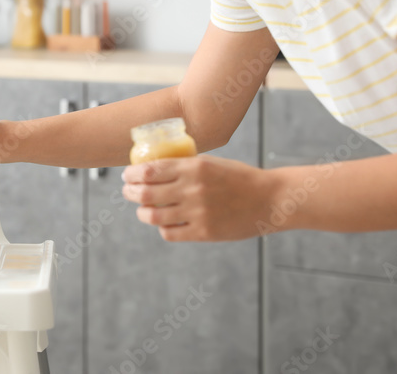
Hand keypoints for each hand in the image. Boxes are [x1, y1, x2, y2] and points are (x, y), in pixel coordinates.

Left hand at [121, 155, 278, 241]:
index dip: (132, 174)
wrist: (269, 199)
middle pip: (146, 193)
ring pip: (154, 216)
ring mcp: (198, 212)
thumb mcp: (212, 163)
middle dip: (130, 192)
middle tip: (128, 191)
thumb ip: (186, 166)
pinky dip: (162, 228)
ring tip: (142, 210)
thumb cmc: (240, 178)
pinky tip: (163, 223)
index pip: (149, 170)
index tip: (127, 176)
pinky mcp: (204, 232)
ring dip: (142, 212)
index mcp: (194, 167)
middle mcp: (193, 189)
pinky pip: (171, 233)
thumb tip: (156, 168)